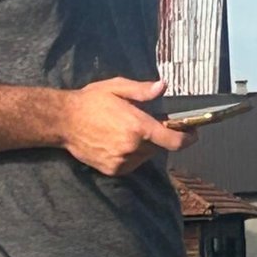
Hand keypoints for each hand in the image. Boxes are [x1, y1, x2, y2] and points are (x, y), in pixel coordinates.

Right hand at [54, 76, 194, 175]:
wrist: (63, 121)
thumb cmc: (90, 101)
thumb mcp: (117, 88)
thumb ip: (142, 90)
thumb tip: (163, 87)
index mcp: (137, 126)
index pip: (173, 140)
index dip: (187, 139)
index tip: (193, 134)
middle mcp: (132, 147)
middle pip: (158, 147)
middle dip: (157, 136)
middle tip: (144, 123)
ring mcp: (123, 160)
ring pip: (145, 156)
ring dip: (144, 146)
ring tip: (126, 131)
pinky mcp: (114, 169)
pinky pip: (132, 163)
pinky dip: (132, 154)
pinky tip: (117, 141)